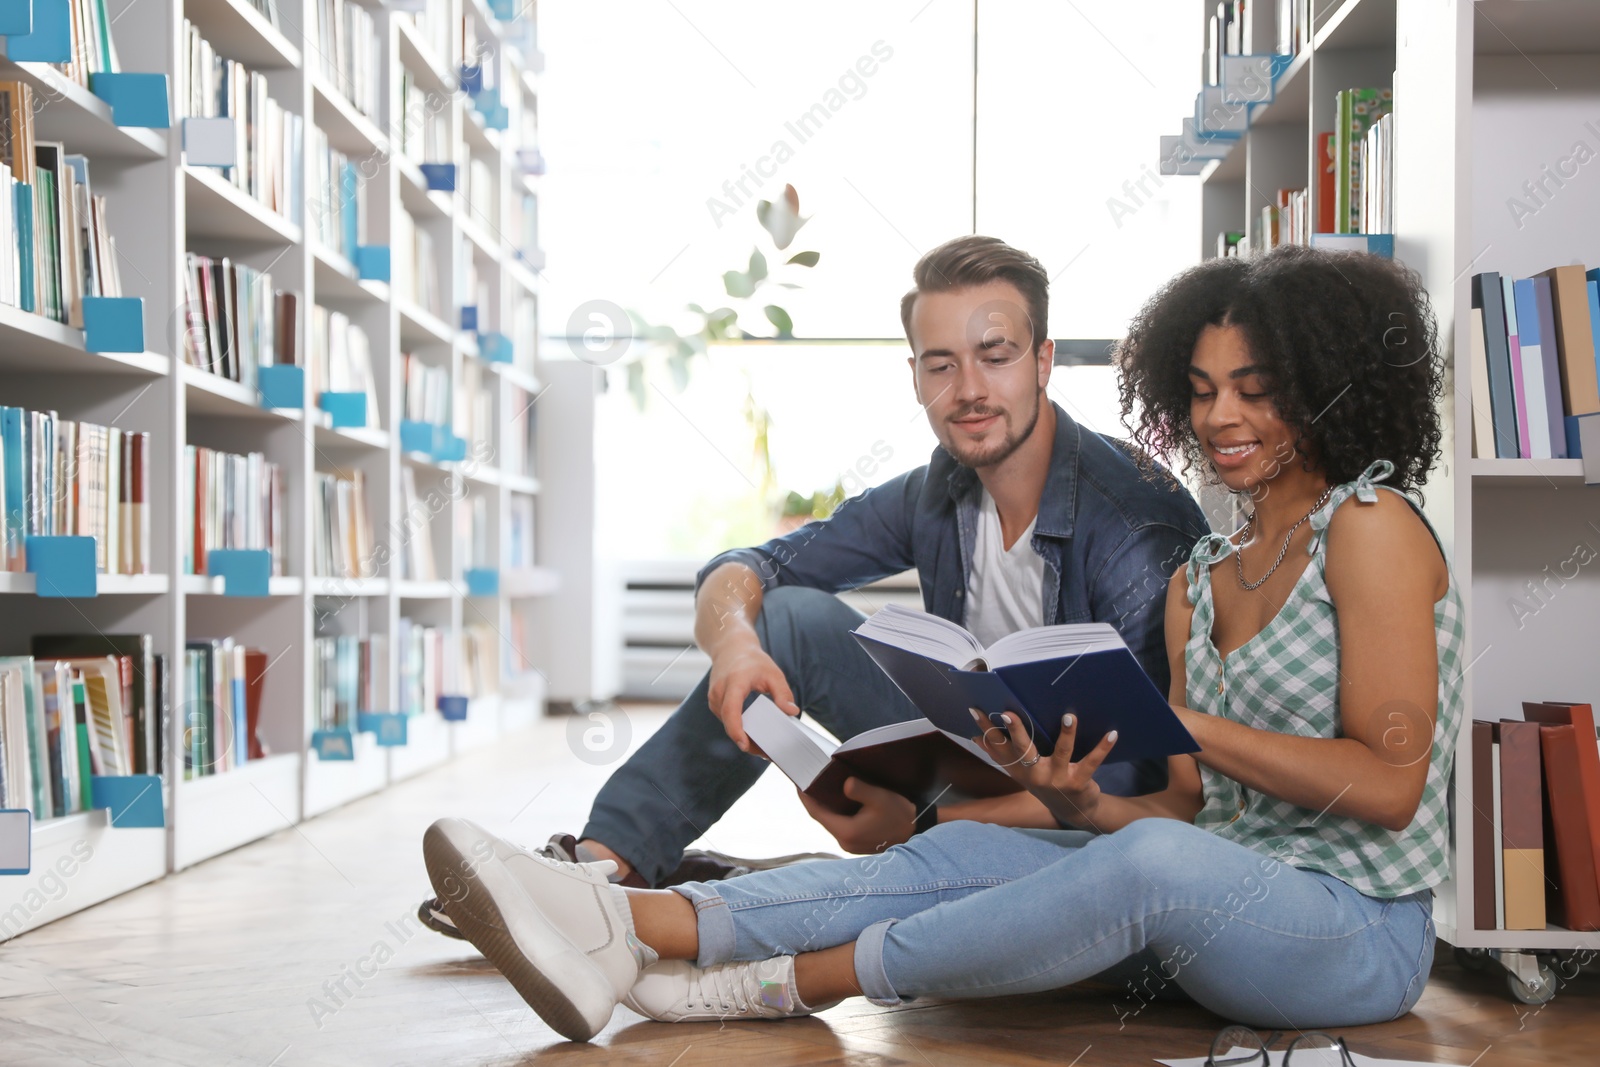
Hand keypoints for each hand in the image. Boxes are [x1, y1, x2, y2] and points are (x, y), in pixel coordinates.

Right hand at [706, 644, 798, 755]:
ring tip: (764, 747)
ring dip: (743, 737)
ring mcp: (714, 698)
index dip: (736, 730)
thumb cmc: (752, 660)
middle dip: (747, 741)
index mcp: (734, 682)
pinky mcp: (714, 703)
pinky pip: (727, 721)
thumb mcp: (773, 673)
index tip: (745, 745)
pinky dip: (739, 730)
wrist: (730, 647)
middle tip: (768, 753)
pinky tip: (753, 736)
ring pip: (728, 725)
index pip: (731, 710)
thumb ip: (783, 693)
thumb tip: (792, 712)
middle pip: (730, 723)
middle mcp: (719, 692)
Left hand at [797, 778, 916, 853]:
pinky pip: (840, 825)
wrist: (917, 832)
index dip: (805, 798)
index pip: (817, 813)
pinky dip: (836, 812)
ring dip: (826, 806)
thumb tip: (845, 784)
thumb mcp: (880, 798)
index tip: (798, 783)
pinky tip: (838, 799)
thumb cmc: (899, 816)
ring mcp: (850, 844)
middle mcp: (845, 841)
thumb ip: (860, 790)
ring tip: (821, 787)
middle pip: (822, 817)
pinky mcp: (856, 842)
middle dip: (815, 800)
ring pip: (831, 821)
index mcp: (846, 832)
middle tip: (809, 780)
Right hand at [971, 708, 1116, 830]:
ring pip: (1062, 752)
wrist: (1074, 811)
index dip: (987, 730)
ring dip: (1067, 734)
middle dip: (1017, 732)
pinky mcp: (1079, 781)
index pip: (999, 747)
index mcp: (1020, 769)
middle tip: (1009, 714)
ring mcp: (1058, 779)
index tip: (977, 711)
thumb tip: (976, 738)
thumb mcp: (1022, 773)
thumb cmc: (1046, 783)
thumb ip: (1001, 756)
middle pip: (1023, 749)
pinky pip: (1092, 762)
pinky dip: (1102, 747)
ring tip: (1069, 717)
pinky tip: (1112, 734)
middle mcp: (1035, 775)